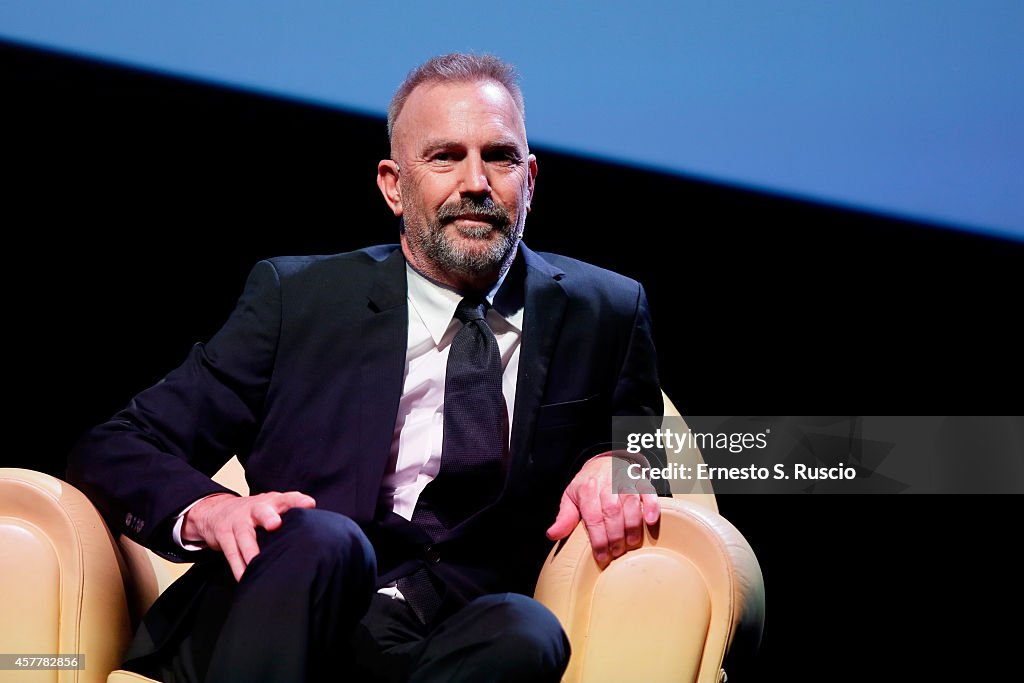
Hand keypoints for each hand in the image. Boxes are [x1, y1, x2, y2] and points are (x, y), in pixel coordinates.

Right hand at [183, 491, 315, 580]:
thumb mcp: (273, 508)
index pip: (288, 498)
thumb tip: (321, 533)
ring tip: (257, 562)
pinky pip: (231, 552)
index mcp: (272, 502)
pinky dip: (238, 566)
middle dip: (268, 517)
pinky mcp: (224, 536)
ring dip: (251, 549)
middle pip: (261, 512)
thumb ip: (292, 516)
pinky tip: (244, 578)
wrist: (216, 511)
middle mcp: (255, 509)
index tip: (310, 504)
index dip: (298, 500)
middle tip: (275, 525)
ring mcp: (238, 522)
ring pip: (244, 535)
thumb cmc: (256, 513)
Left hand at [545, 452, 659, 568]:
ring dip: (632, 528)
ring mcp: (625, 482)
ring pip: (631, 505)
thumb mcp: (571, 497)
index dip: (599, 541)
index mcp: (587, 490)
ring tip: (631, 544)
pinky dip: (651, 506)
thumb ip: (564, 517)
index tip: (602, 558)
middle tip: (617, 554)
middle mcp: (607, 485)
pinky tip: (651, 521)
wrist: (605, 460)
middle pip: (612, 514)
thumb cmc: (588, 484)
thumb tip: (552, 535)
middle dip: (616, 538)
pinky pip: (648, 492)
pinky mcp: (640, 481)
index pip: (593, 519)